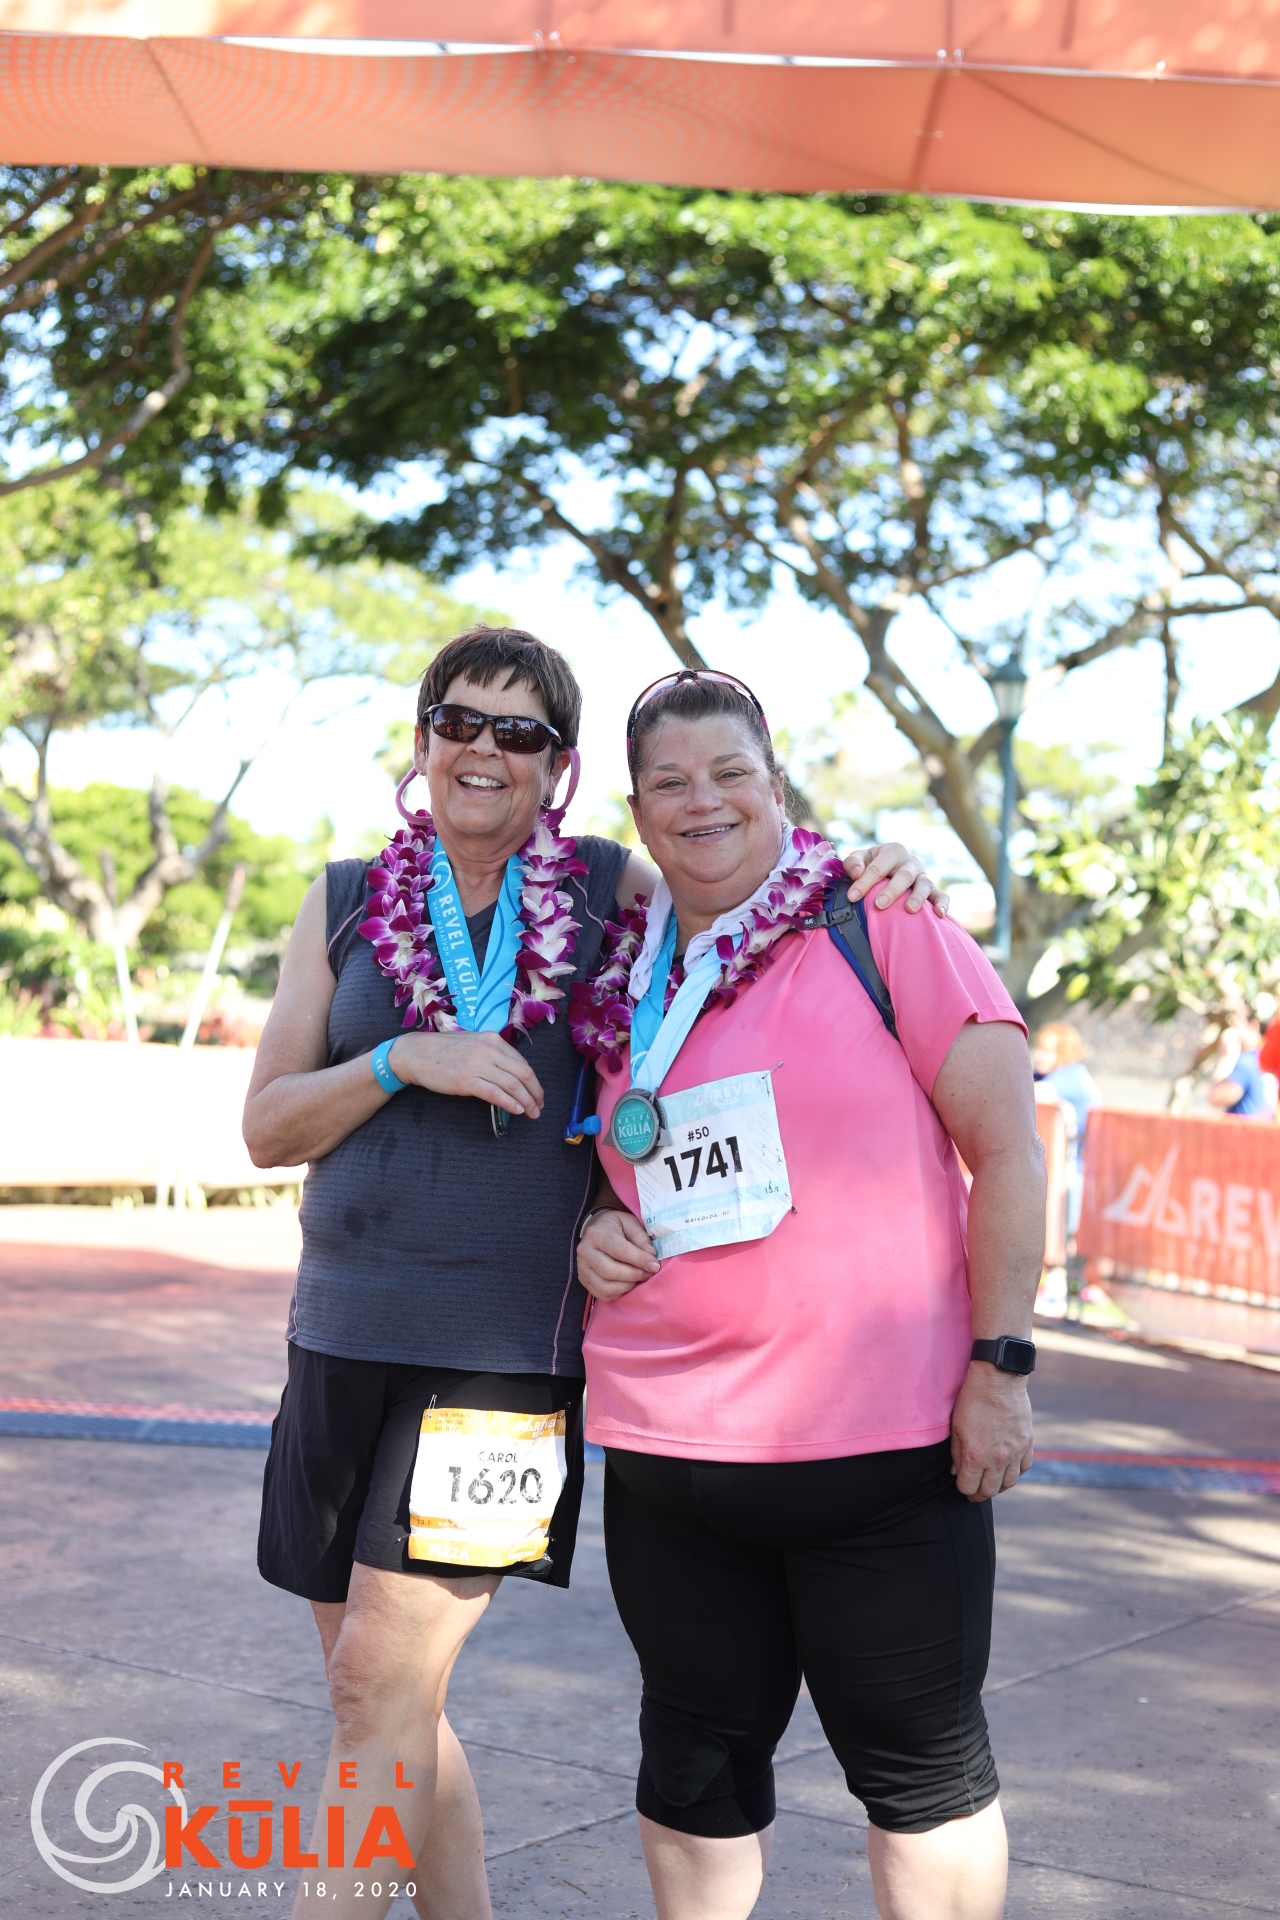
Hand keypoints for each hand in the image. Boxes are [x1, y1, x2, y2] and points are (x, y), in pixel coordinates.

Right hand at [388, 1030, 544, 1117]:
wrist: (416, 1054)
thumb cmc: (444, 1050)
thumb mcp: (474, 1043)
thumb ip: (493, 1054)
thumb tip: (512, 1074)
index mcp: (492, 1040)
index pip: (522, 1062)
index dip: (534, 1081)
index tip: (537, 1093)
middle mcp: (488, 1050)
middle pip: (523, 1073)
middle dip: (536, 1093)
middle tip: (539, 1106)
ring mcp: (477, 1065)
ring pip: (513, 1085)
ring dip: (527, 1101)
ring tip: (532, 1112)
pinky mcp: (466, 1081)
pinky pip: (495, 1093)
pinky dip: (510, 1103)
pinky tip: (517, 1110)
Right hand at [578, 1208, 660, 1301]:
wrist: (596, 1231)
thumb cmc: (616, 1227)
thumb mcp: (630, 1223)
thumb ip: (641, 1238)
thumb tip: (651, 1256)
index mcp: (596, 1234)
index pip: (619, 1251)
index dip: (640, 1260)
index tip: (655, 1265)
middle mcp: (585, 1252)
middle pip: (611, 1271)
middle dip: (634, 1275)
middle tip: (649, 1273)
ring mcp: (582, 1268)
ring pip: (606, 1286)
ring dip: (628, 1286)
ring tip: (639, 1278)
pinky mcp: (584, 1281)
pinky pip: (603, 1294)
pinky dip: (619, 1292)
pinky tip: (628, 1283)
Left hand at [842, 843, 948, 916]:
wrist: (891, 868)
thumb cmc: (873, 864)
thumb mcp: (861, 858)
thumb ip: (853, 862)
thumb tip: (856, 873)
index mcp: (893, 851)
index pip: (877, 867)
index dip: (864, 882)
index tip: (852, 897)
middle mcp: (911, 862)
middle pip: (904, 875)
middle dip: (892, 890)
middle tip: (879, 905)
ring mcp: (923, 876)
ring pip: (924, 885)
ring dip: (918, 897)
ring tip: (909, 909)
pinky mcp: (933, 889)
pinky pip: (940, 895)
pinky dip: (942, 903)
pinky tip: (939, 914)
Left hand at [949, 1362, 1033, 1501]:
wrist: (998, 1380)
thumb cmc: (972, 1400)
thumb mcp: (956, 1426)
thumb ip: (956, 1453)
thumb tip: (957, 1472)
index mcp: (975, 1456)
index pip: (968, 1487)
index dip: (963, 1489)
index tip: (961, 1485)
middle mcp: (997, 1459)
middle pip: (990, 1491)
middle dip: (979, 1493)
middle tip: (975, 1491)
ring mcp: (1015, 1452)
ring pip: (1009, 1483)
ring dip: (999, 1486)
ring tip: (991, 1482)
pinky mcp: (1027, 1443)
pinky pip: (1024, 1467)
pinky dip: (1016, 1471)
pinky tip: (1008, 1468)